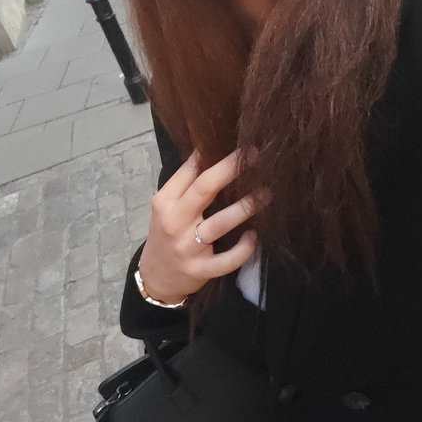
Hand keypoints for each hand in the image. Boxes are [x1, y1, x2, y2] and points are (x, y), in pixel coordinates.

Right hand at [138, 148, 266, 305]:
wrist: (155, 278)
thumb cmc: (167, 234)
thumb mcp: (167, 207)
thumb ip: (187, 184)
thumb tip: (213, 150)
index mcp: (165, 201)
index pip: (189, 172)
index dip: (213, 155)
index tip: (239, 144)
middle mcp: (174, 222)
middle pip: (204, 189)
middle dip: (231, 170)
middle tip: (255, 156)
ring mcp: (187, 247)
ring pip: (219, 224)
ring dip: (245, 207)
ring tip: (266, 194)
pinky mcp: (200, 270)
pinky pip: (226, 260)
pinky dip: (243, 249)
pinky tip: (254, 237)